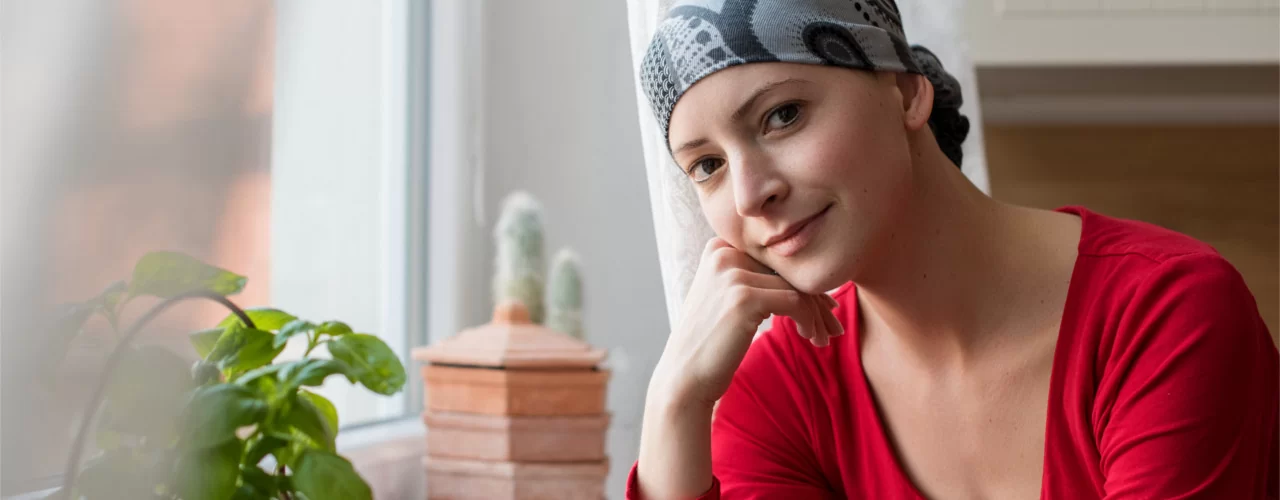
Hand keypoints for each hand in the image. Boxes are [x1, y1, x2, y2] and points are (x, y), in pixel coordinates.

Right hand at [653, 238, 841, 407]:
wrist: (685, 378)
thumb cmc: (711, 343)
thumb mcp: (726, 299)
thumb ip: (754, 278)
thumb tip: (806, 275)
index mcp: (718, 248)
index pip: (774, 260)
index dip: (802, 282)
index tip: (824, 306)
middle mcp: (723, 253)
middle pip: (786, 271)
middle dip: (816, 299)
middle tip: (833, 324)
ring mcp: (732, 274)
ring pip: (796, 287)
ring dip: (817, 315)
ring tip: (825, 337)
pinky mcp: (744, 297)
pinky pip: (796, 303)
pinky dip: (810, 321)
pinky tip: (811, 338)